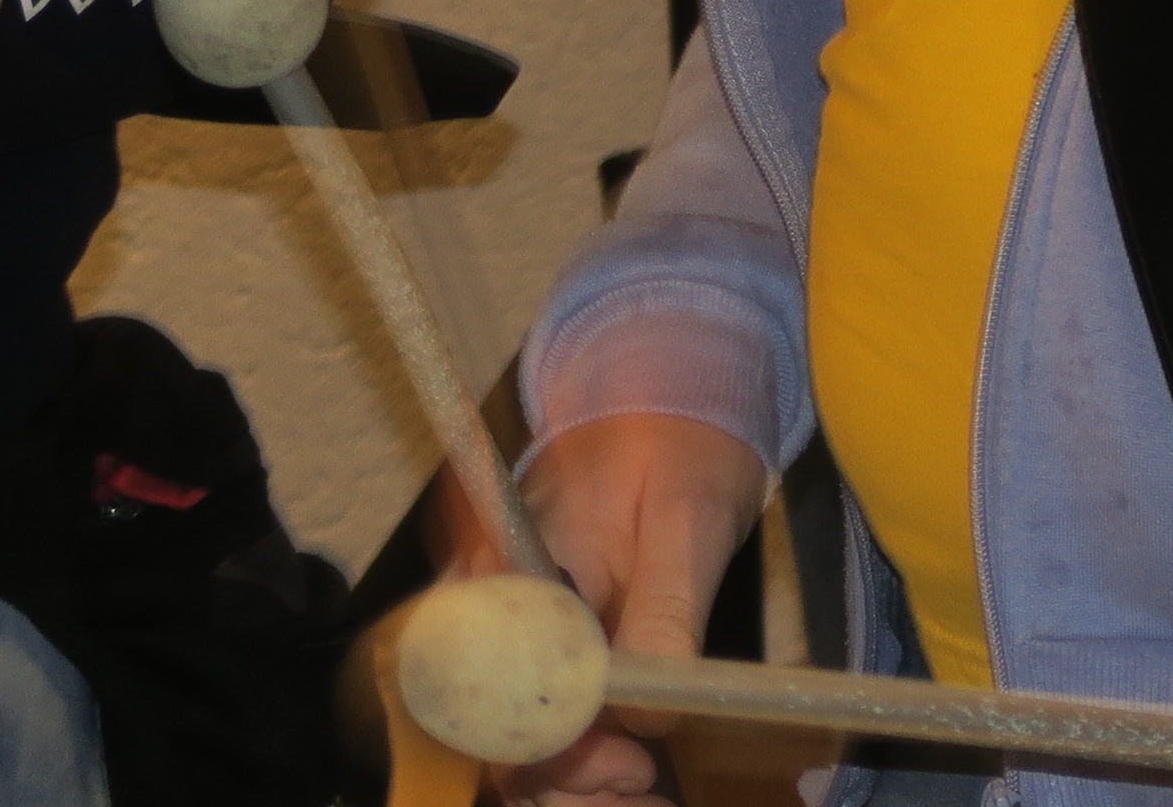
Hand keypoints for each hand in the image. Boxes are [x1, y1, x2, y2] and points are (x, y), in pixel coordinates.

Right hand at [466, 412, 764, 798]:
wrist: (669, 405)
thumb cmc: (677, 447)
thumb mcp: (689, 514)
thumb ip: (667, 605)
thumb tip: (650, 709)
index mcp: (504, 575)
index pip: (488, 695)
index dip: (545, 750)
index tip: (621, 763)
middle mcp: (484, 616)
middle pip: (490, 735)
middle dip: (562, 783)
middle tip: (644, 791)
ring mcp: (503, 638)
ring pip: (507, 745)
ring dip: (568, 787)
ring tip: (643, 796)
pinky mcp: (533, 652)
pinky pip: (532, 727)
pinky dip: (574, 765)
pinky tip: (628, 781)